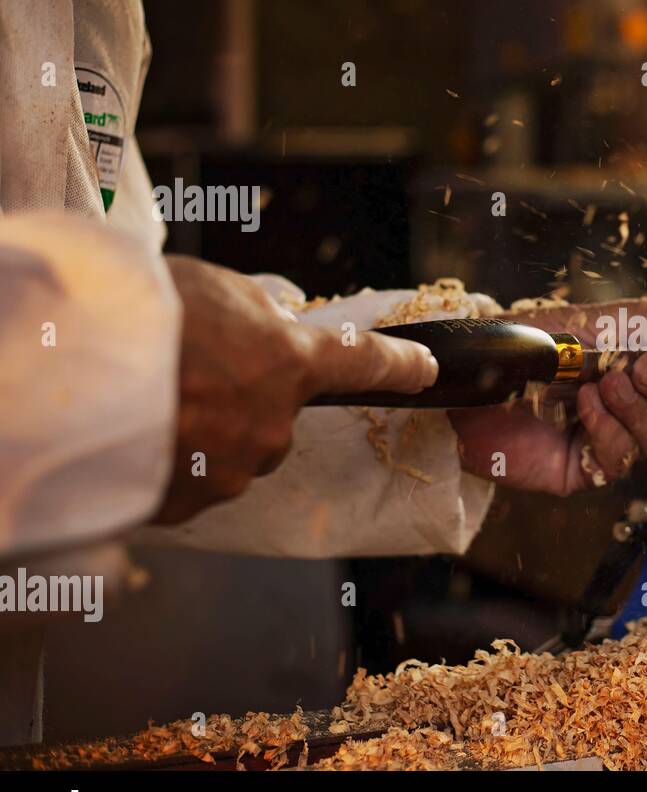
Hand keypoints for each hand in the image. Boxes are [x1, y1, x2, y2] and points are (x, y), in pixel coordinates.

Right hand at [152, 256, 437, 523]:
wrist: (76, 374)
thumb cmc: (140, 315)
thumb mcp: (212, 286)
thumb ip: (256, 311)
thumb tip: (275, 323)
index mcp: (288, 362)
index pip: (362, 364)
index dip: (397, 365)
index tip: (425, 369)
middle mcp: (273, 425)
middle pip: (272, 419)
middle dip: (238, 402)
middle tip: (184, 374)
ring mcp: (233, 471)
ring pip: (227, 455)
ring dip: (198, 434)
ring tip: (146, 403)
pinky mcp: (190, 504)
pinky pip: (187, 484)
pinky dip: (166, 465)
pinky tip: (134, 436)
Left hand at [449, 299, 646, 495]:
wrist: (478, 370)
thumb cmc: (538, 339)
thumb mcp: (608, 321)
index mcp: (640, 367)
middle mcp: (629, 405)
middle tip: (638, 367)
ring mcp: (608, 439)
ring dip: (634, 407)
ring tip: (600, 384)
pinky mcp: (584, 469)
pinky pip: (621, 458)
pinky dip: (609, 430)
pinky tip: (585, 409)